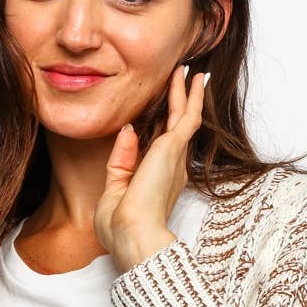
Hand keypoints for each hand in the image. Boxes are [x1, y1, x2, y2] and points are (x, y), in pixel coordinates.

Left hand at [95, 62, 209, 274]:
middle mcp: (170, 169)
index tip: (158, 112)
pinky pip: (187, 115)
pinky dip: (192, 96)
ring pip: (183, 117)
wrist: (133, 234)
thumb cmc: (121, 227)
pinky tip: (194, 79)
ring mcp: (174, 157)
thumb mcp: (112, 191)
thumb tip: (128, 128)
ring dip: (186, 94)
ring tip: (189, 72)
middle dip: (178, 105)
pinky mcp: (173, 148)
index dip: (159, 130)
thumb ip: (120, 160)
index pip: (157, 149)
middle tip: (183, 82)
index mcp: (156, 182)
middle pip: (174, 128)